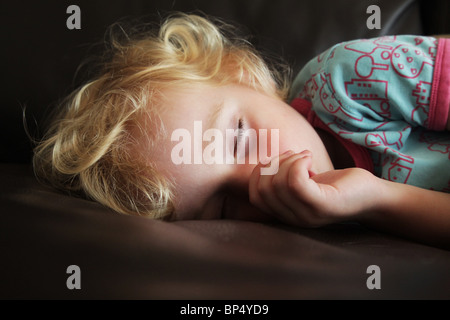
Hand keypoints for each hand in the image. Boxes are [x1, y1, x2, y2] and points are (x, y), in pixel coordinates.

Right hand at [249, 150, 380, 226]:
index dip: (257, 174)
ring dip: (288, 161)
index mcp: (287, 214)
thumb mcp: (306, 183)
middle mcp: (294, 218)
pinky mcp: (322, 205)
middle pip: (264, 189)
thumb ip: (284, 179)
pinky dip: (298, 162)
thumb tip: (263, 164)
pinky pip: (296, 182)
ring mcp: (308, 214)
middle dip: (273, 164)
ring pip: (278, 184)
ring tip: (304, 156)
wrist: (373, 196)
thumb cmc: (338, 185)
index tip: (276, 160)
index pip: (255, 196)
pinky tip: (309, 158)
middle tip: (293, 155)